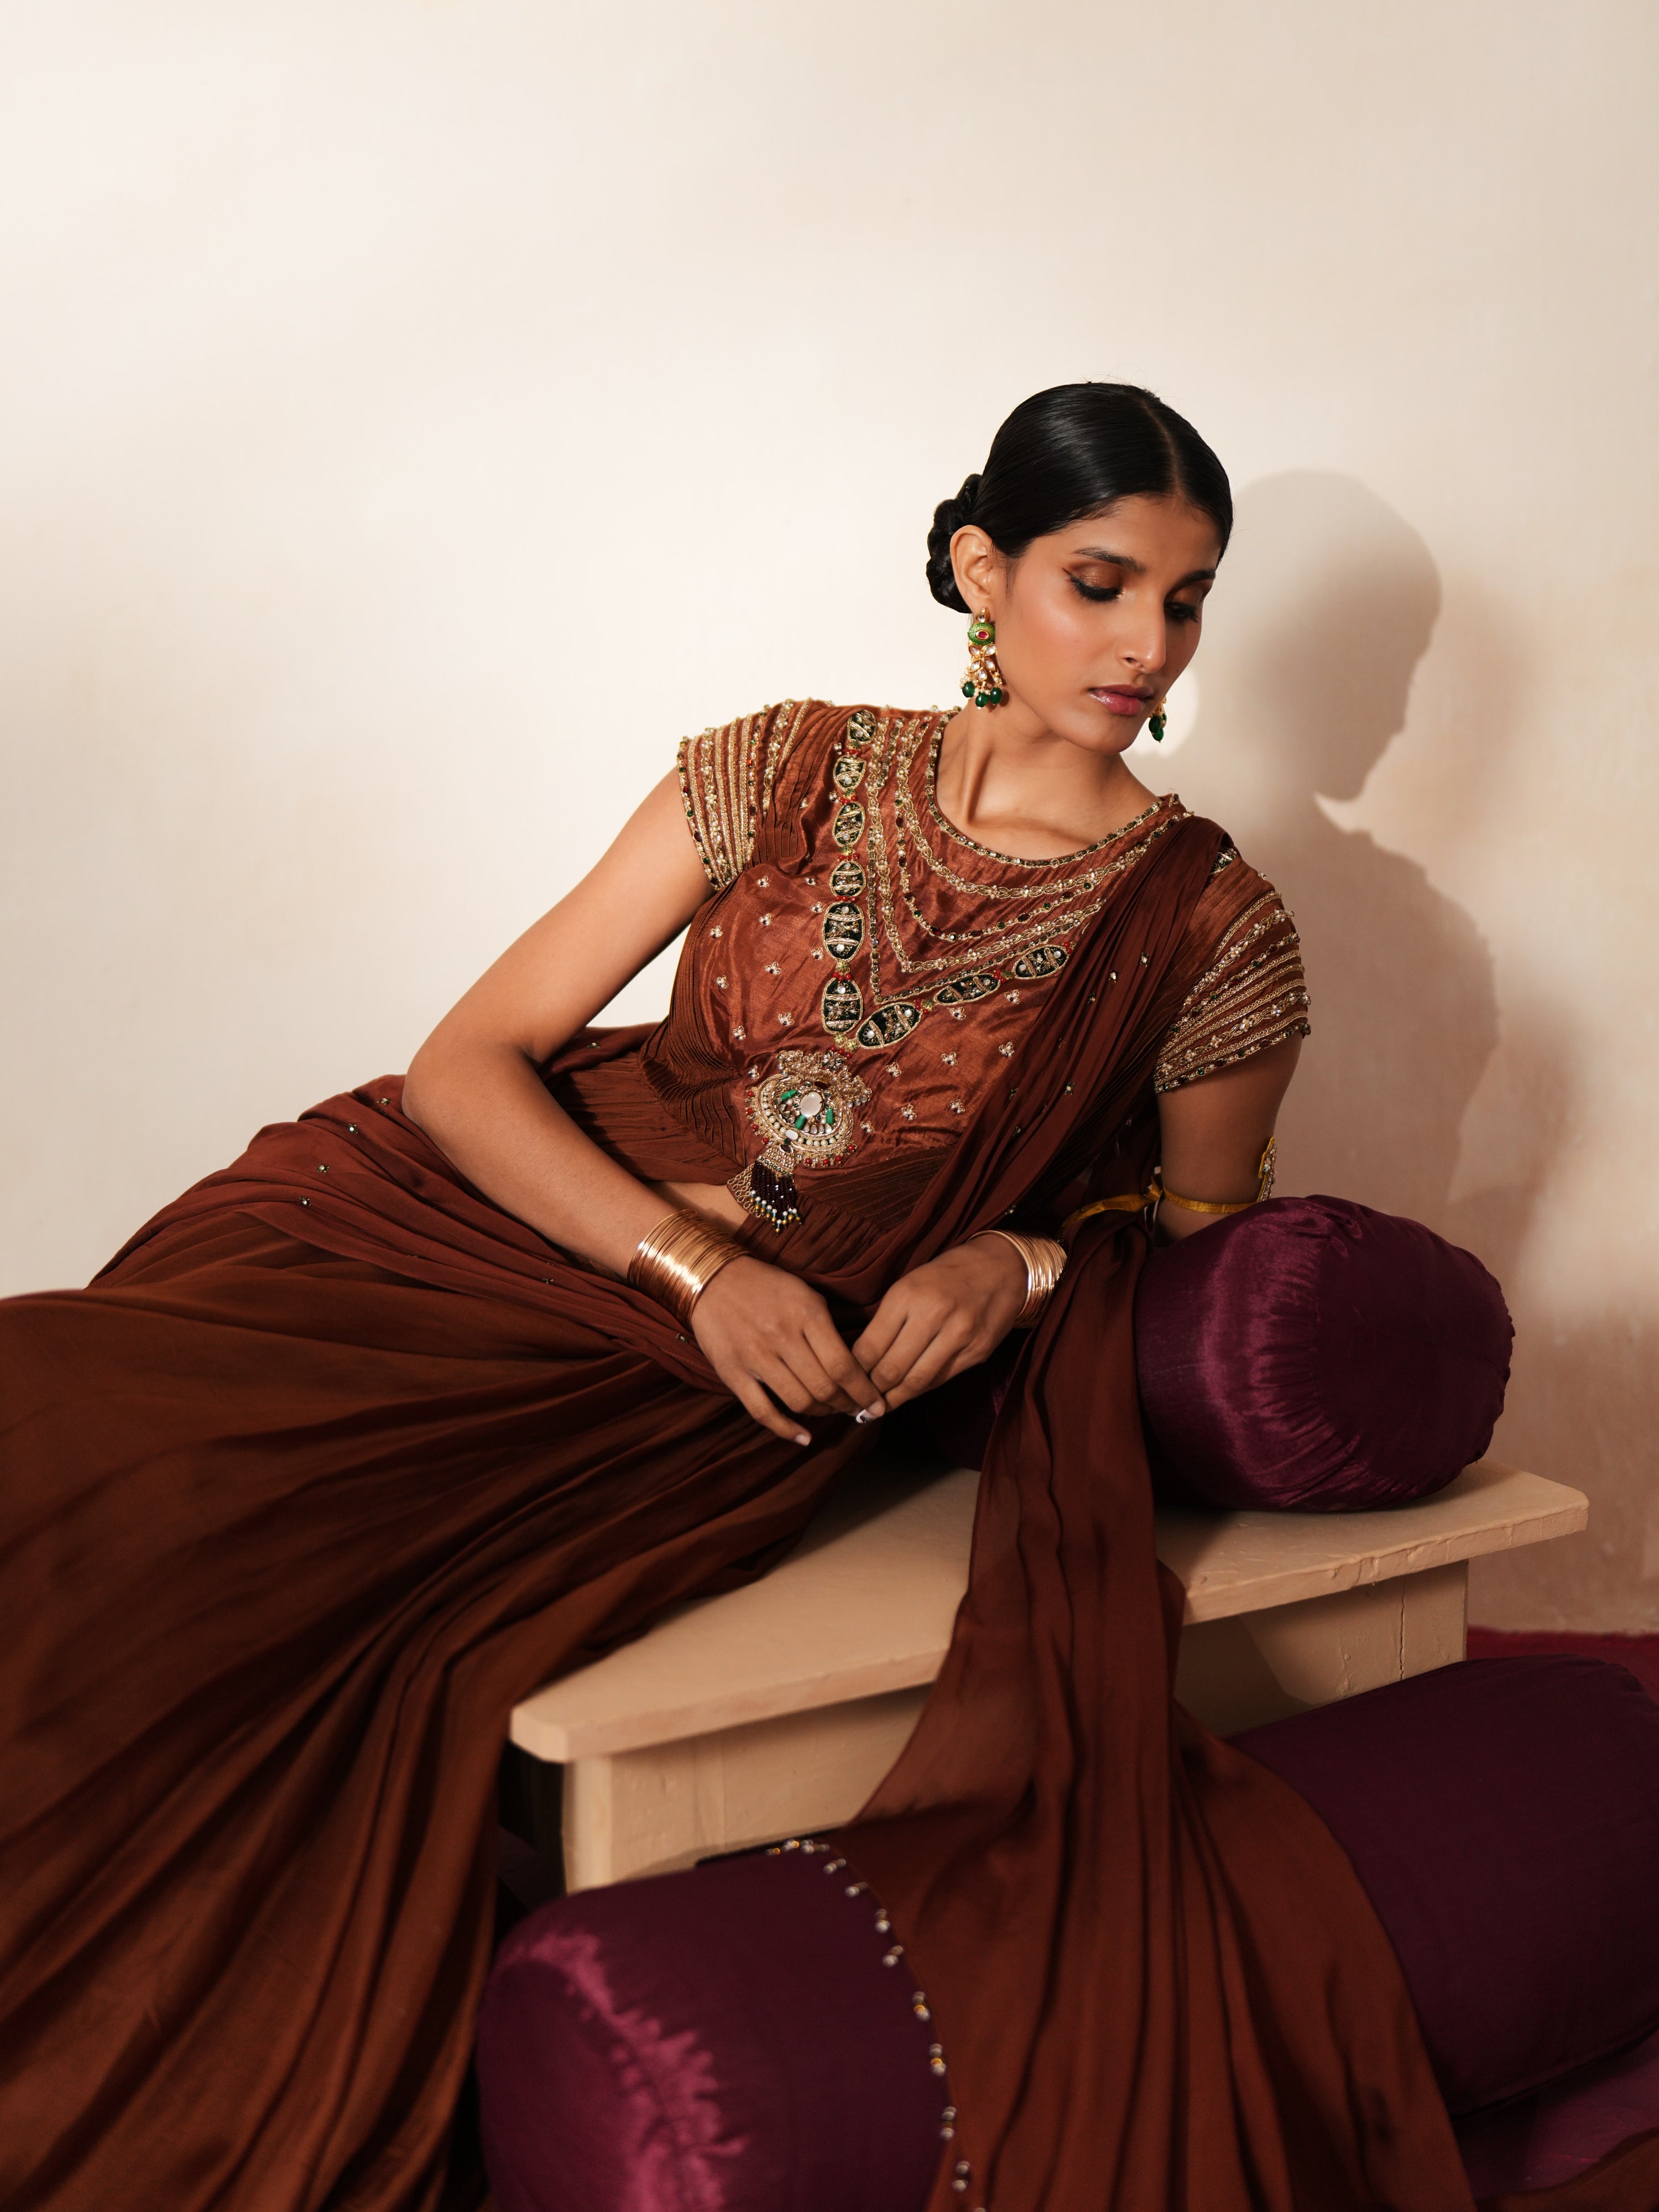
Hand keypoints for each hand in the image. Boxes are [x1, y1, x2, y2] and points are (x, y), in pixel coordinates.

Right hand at [692, 1256, 885, 1445]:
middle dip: (847, 1404)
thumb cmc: (767, 1287)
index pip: (844, 1365)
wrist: (713, 1279)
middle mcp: (782, 1336)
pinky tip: (804, 1437)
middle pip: (824, 1387)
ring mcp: (755, 1357)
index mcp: (806, 1314)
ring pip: (799, 1401)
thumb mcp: (806, 1294)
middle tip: (856, 1408)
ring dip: (822, 1414)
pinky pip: (762, 1412)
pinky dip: (786, 1430)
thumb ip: (829, 1327)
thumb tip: (858, 1365)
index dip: (864, 1391)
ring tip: (831, 1411)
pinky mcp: (732, 1373)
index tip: (876, 1403)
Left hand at [849, 1236, 1027, 1412]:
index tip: (847, 1381)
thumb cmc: (946, 1276)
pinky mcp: (978, 1351)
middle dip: (872, 1391)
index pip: (870, 1348)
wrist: (1001, 1268)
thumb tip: (861, 1361)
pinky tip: (909, 1392)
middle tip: (861, 1400)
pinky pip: (941, 1380)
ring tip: (881, 1405)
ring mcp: (959, 1335)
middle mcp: (933, 1315)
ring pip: (916, 1381)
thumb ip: (886, 1320)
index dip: (854, 1372)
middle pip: (891, 1369)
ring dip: (895, 1398)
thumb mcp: (909, 1284)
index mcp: (907, 1295)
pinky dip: (921, 1389)